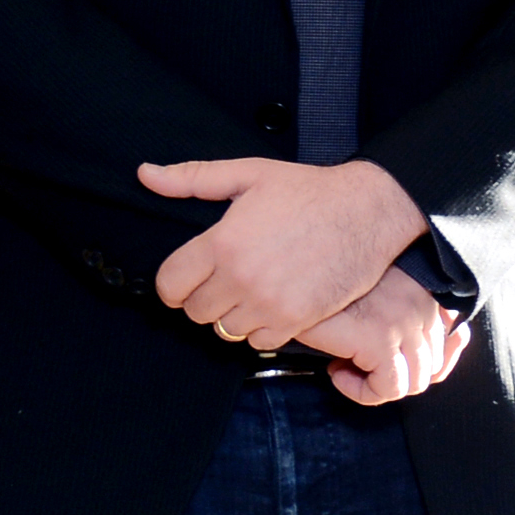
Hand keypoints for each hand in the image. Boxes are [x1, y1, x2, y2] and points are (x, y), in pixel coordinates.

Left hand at [142, 157, 429, 350]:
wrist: (369, 210)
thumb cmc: (310, 190)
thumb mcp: (250, 174)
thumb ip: (192, 178)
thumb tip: (145, 175)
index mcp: (222, 243)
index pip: (170, 285)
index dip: (178, 282)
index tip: (193, 276)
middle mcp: (241, 277)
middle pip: (196, 312)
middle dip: (207, 296)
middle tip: (230, 277)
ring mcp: (269, 302)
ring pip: (225, 329)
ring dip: (235, 313)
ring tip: (255, 288)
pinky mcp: (296, 319)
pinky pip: (258, 340)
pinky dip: (263, 326)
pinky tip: (276, 301)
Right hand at [299, 266, 470, 405]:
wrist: (290, 280)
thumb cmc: (327, 293)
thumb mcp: (375, 302)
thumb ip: (409, 322)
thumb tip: (442, 357)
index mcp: (427, 291)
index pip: (452, 343)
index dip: (420, 365)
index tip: (384, 365)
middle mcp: (424, 304)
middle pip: (431, 368)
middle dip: (394, 376)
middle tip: (358, 364)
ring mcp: (405, 321)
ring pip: (411, 383)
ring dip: (376, 385)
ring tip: (345, 366)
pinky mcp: (380, 339)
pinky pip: (387, 390)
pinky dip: (361, 392)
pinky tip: (336, 371)